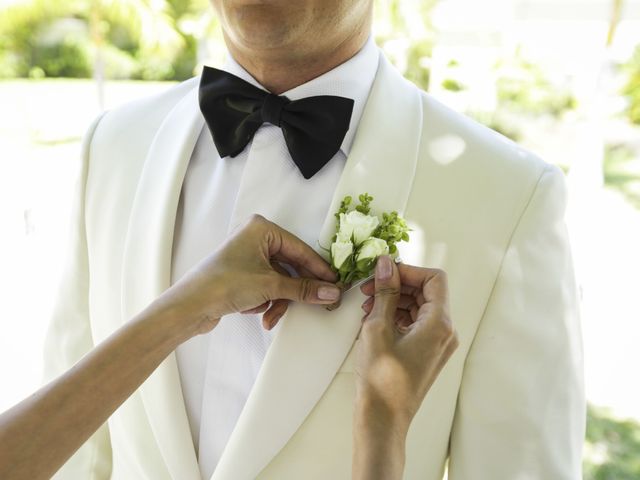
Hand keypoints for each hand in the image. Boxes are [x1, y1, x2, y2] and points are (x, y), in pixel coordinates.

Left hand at [150, 214, 340, 336]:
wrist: (189, 306)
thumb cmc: (225, 284)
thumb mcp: (270, 286)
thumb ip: (304, 289)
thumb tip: (332, 292)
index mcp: (262, 229)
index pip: (300, 250)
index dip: (319, 269)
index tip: (336, 285)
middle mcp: (255, 238)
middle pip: (290, 266)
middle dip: (295, 290)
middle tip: (316, 304)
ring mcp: (248, 256)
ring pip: (279, 280)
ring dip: (278, 301)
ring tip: (271, 317)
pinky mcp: (242, 274)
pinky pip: (267, 286)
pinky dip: (266, 301)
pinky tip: (258, 313)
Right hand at [356, 256, 458, 432]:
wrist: (383, 419)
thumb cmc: (381, 379)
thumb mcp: (377, 327)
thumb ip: (385, 292)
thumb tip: (386, 263)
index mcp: (439, 324)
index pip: (434, 278)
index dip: (408, 270)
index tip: (383, 272)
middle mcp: (445, 332)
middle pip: (427, 292)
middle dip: (398, 285)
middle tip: (369, 288)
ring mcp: (438, 344)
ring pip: (419, 307)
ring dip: (394, 300)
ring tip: (367, 306)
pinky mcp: (427, 353)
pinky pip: (416, 323)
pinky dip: (397, 315)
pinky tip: (374, 320)